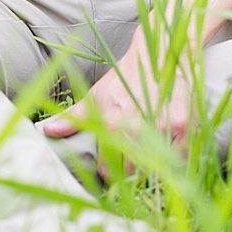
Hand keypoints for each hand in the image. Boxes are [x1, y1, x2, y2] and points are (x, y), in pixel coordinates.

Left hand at [39, 49, 193, 166]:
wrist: (158, 54)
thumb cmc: (126, 77)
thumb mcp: (97, 95)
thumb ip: (74, 117)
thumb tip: (48, 130)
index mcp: (111, 122)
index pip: (107, 168)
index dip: (110, 174)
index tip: (113, 173)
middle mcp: (134, 127)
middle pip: (132, 173)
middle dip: (132, 176)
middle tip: (132, 172)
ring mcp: (161, 127)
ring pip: (157, 169)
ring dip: (153, 173)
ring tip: (150, 166)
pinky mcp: (183, 126)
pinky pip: (179, 159)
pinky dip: (174, 163)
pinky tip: (168, 157)